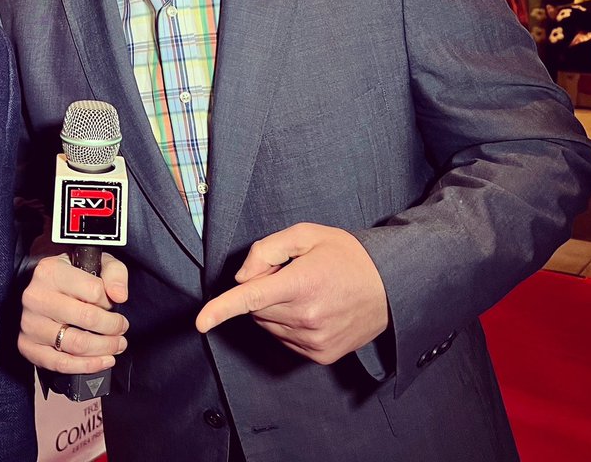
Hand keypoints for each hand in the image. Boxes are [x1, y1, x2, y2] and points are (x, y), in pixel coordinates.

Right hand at [18, 253, 128, 374]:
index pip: (94, 291)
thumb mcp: (95, 262)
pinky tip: (103, 361)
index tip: (112, 304)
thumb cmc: (71, 277)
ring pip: (76, 344)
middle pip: (87, 318)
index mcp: (51, 271)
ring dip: (104, 348)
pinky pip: (61, 364)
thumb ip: (114, 273)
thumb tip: (119, 296)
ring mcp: (29, 323)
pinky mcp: (27, 346)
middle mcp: (36, 296)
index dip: (110, 302)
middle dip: (113, 328)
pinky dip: (87, 366)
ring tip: (116, 345)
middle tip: (121, 328)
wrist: (44, 290)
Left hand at [195, 223, 387, 364]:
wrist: (391, 286)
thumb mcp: (307, 235)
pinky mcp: (321, 354)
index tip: (200, 322)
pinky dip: (287, 324)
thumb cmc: (345, 255)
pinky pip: (284, 339)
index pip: (251, 298)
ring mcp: (314, 340)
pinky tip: (312, 309)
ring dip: (274, 309)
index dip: (220, 310)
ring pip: (268, 325)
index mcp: (302, 283)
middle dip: (262, 290)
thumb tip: (242, 278)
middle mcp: (307, 317)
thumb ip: (267, 249)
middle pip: (256, 308)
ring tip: (306, 291)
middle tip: (290, 275)